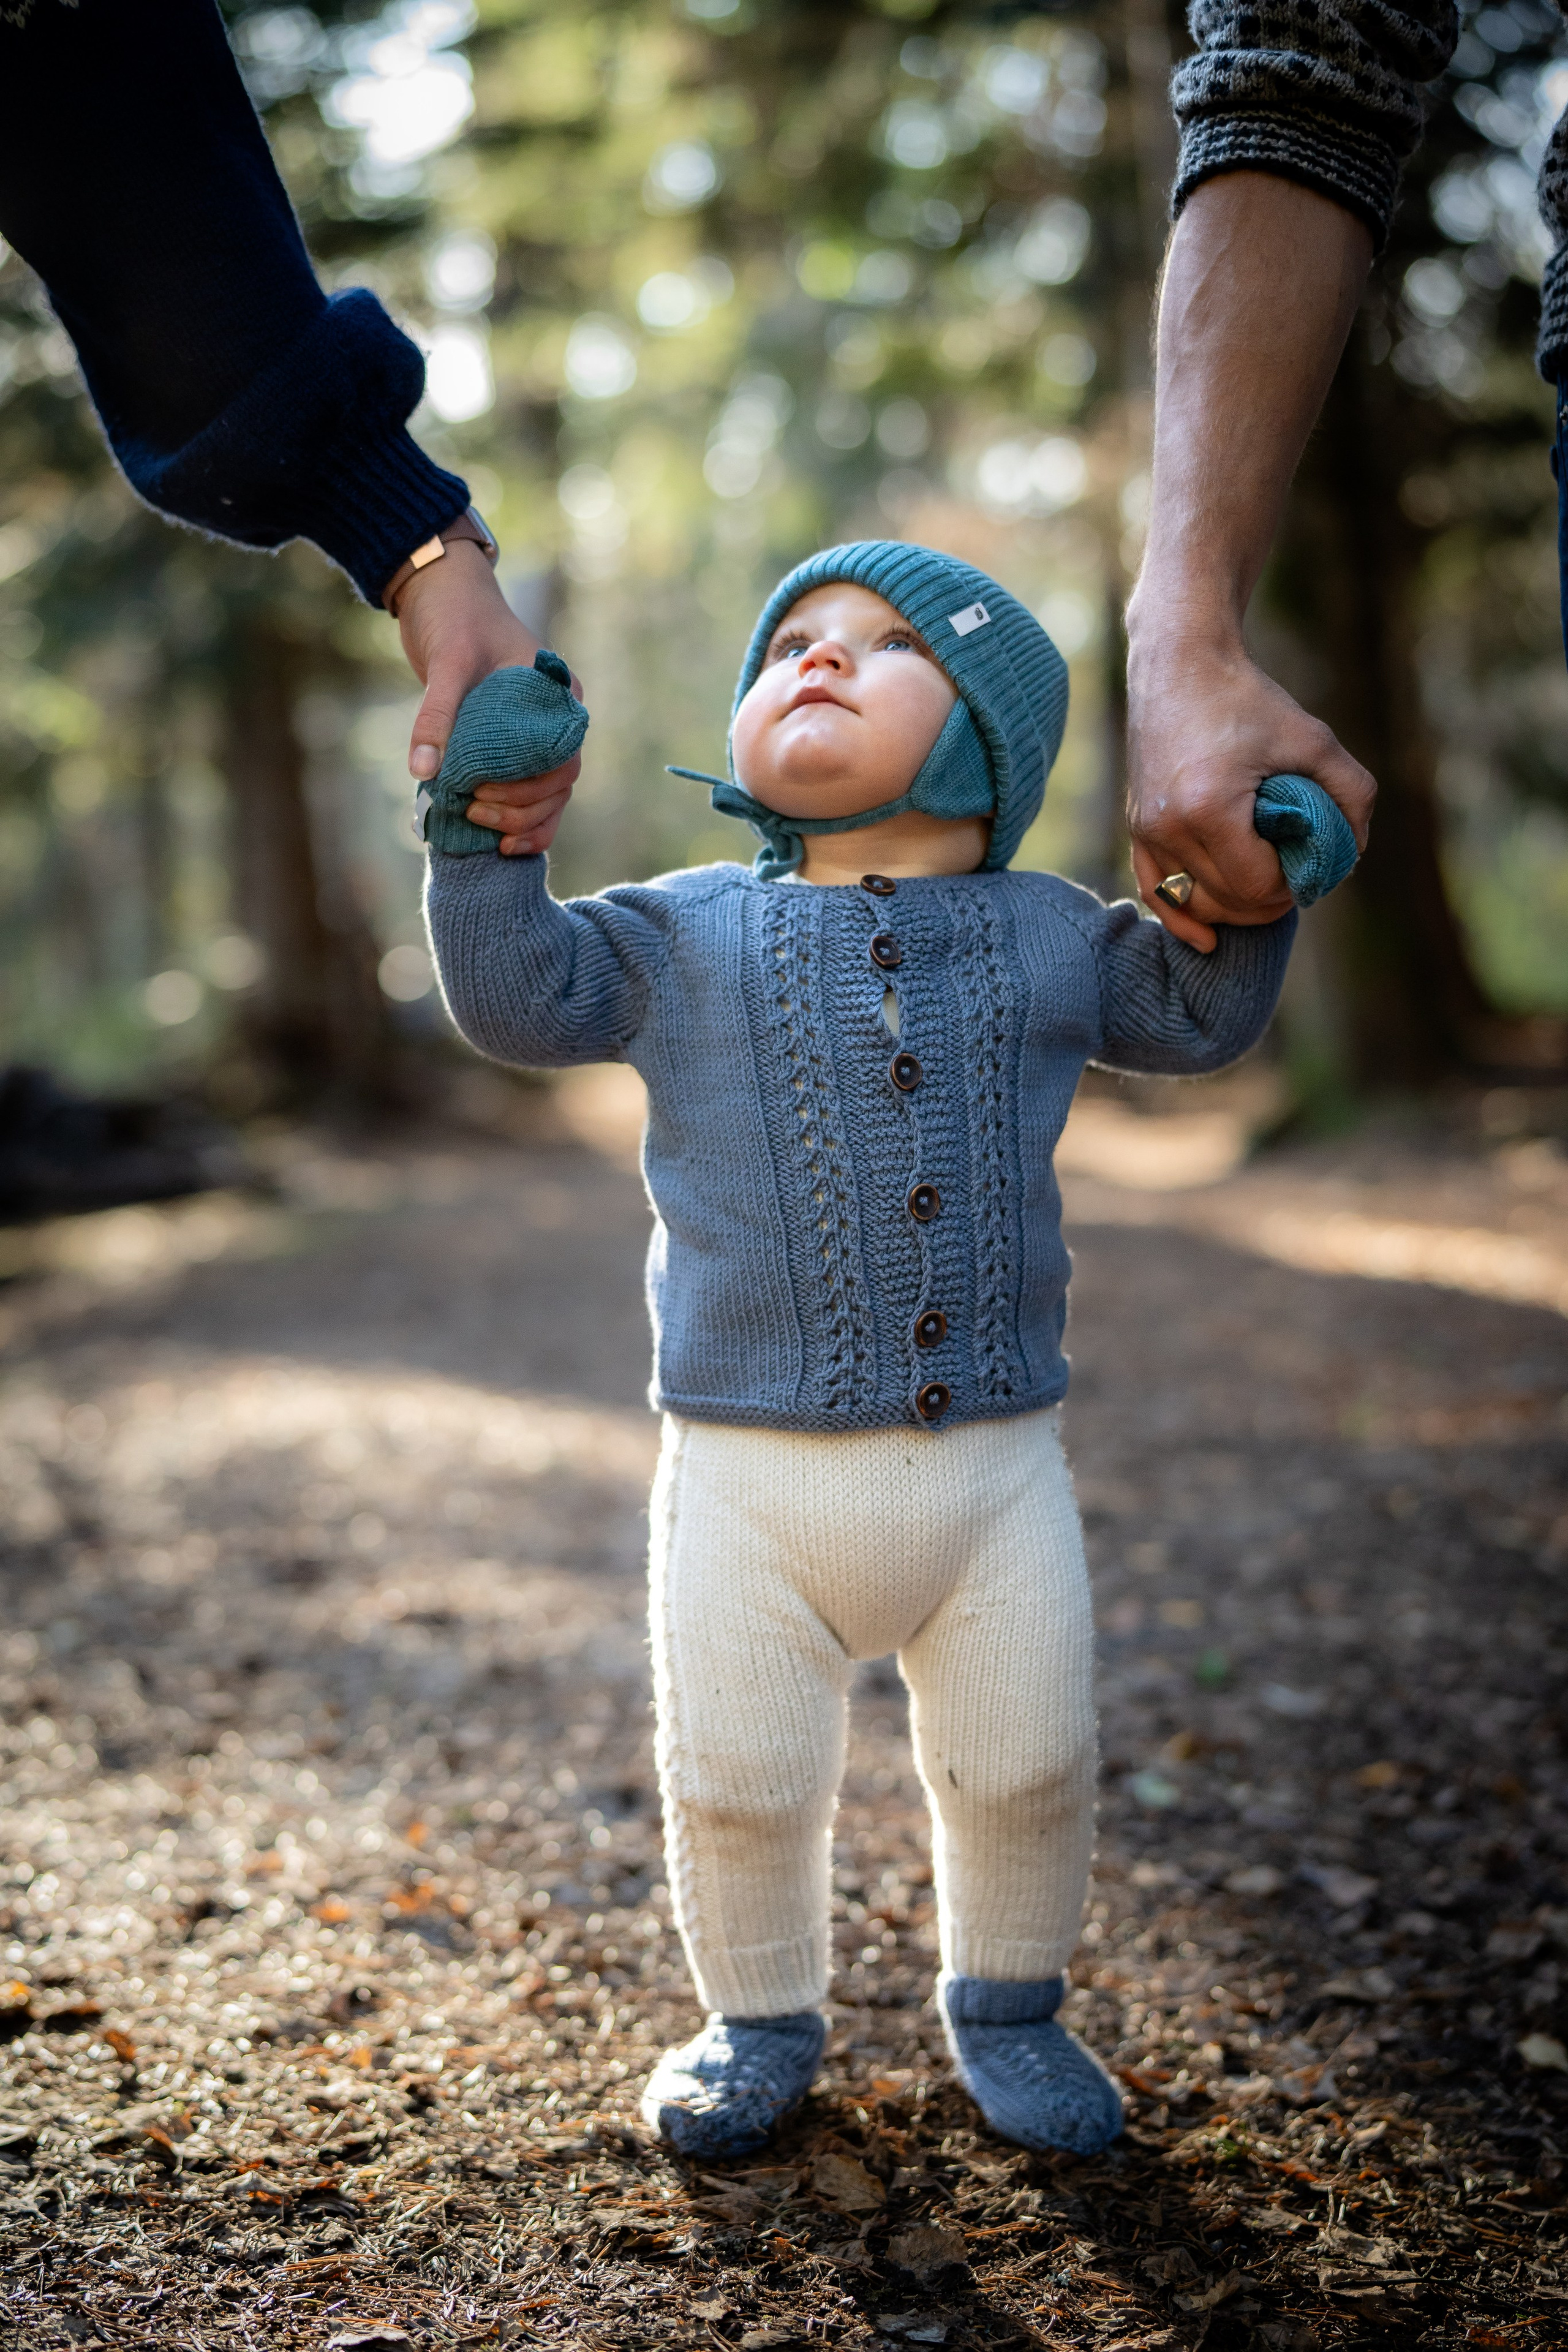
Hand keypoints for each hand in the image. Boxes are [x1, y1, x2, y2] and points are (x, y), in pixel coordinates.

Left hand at [396, 539, 582, 856]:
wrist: (442, 594)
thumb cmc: (455, 618)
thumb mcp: (447, 662)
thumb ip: (438, 715)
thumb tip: (423, 772)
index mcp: (557, 695)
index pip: (563, 757)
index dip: (531, 788)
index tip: (485, 793)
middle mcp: (555, 719)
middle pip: (559, 783)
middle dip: (521, 808)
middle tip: (473, 811)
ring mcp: (537, 734)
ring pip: (549, 796)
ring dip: (520, 820)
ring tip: (478, 828)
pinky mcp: (514, 746)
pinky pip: (530, 794)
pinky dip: (517, 822)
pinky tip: (496, 843)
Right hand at [1124, 627, 1374, 951]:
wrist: (1179, 664)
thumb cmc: (1248, 699)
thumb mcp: (1315, 740)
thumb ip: (1352, 795)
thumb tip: (1353, 851)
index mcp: (1208, 808)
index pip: (1256, 885)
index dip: (1292, 885)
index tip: (1310, 859)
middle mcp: (1167, 826)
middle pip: (1226, 902)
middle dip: (1267, 900)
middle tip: (1294, 873)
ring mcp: (1146, 830)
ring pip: (1194, 905)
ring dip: (1233, 908)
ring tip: (1262, 886)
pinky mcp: (1136, 828)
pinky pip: (1156, 893)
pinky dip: (1183, 918)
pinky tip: (1206, 939)